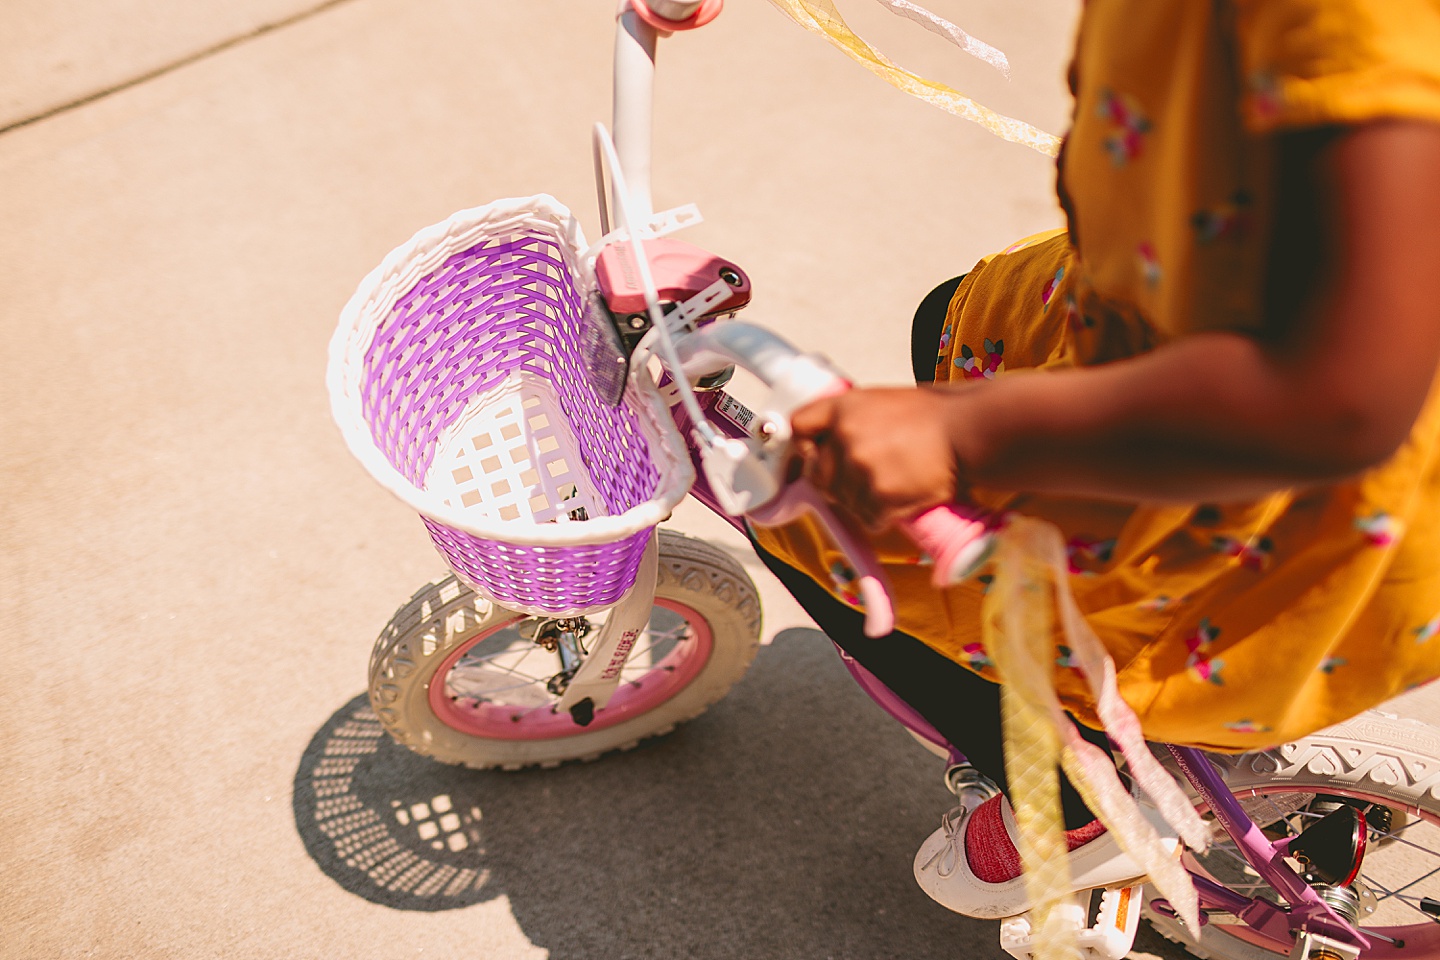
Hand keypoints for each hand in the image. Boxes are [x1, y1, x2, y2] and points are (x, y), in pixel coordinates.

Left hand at [790, 386, 962, 530]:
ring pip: (845, 502)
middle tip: (869, 477)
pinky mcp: (879, 496)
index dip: (805, 447)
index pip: (798, 426)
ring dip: (866, 501)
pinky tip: (905, 496)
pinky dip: (886, 515)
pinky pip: (869, 519)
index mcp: (843, 408)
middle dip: (837, 482)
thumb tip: (825, 446)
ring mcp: (860, 468)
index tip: (815, 457)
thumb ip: (850, 421)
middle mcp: (845, 436)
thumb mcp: (881, 403)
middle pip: (818, 475)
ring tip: (897, 482)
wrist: (969, 430)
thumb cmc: (932, 417)